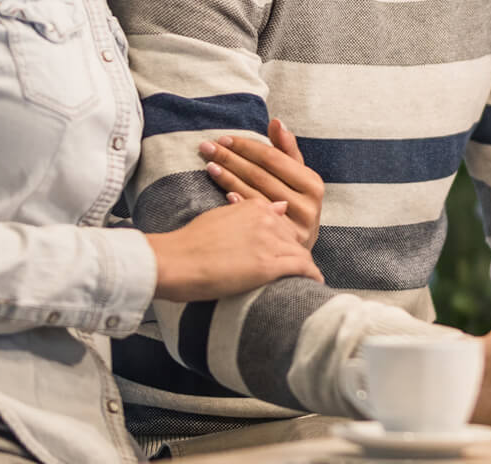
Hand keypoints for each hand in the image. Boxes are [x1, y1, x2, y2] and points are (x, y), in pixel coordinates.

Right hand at [144, 197, 323, 301]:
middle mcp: (266, 219)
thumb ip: (249, 213)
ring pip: (300, 253)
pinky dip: (311, 275)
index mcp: (254, 207)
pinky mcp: (268, 265)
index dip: (284, 240)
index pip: (281, 222)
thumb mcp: (220, 217)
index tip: (286, 251)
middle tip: (300, 269)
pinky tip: (315, 283)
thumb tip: (279, 207)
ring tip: (309, 279)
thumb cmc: (189, 243)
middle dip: (296, 254)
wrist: (175, 261)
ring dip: (305, 267)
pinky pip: (301, 268)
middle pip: (292, 238)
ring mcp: (268, 242)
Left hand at [199, 118, 323, 248]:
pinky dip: (237, 202)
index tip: (225, 138)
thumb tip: (276, 122)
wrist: (297, 249)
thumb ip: (287, 150)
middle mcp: (307, 206)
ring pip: (253, 194)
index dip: (247, 146)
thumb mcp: (298, 177)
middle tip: (208, 147)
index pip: (273, 158)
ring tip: (209, 163)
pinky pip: (252, 217)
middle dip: (231, 158)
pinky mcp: (278, 245)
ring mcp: (293, 227)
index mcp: (313, 184)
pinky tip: (224, 192)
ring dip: (228, 177)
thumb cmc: (295, 204)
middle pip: (260, 175)